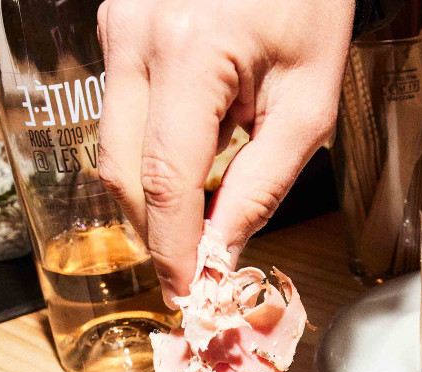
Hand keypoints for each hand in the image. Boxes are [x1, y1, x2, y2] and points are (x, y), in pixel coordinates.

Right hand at [96, 0, 354, 299]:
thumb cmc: (307, 2)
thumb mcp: (308, 104)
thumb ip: (262, 186)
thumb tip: (220, 252)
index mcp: (190, 52)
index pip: (164, 181)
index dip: (171, 249)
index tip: (186, 293)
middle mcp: (135, 35)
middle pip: (123, 172)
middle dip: (155, 232)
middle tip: (193, 270)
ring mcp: (116, 26)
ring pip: (113, 147)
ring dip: (153, 196)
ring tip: (202, 213)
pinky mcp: (115, 27)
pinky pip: (122, 115)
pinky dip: (152, 155)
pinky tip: (193, 158)